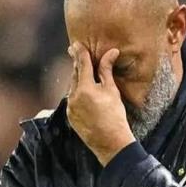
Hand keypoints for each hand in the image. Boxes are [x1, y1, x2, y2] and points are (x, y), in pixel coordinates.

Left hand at [66, 42, 134, 165]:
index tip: (76, 44)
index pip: (82, 65)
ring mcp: (70, 107)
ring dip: (78, 79)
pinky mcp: (70, 116)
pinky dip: (77, 93)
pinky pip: (72, 99)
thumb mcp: (112, 91)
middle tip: (76, 53)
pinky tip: (84, 93)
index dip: (80, 53)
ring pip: (72, 87)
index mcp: (85, 88)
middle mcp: (74, 96)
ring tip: (84, 73)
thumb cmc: (115, 116)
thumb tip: (111, 52)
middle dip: (77, 65)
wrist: (110, 142)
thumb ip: (106, 70)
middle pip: (75, 75)